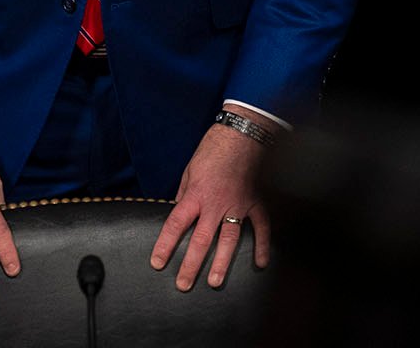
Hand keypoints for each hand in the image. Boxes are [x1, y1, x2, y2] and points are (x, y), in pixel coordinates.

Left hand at [151, 110, 271, 289]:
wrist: (241, 134)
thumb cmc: (213, 149)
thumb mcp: (189, 170)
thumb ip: (185, 193)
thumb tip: (179, 209)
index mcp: (195, 195)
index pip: (176, 224)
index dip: (165, 245)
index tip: (157, 262)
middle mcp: (215, 204)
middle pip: (201, 240)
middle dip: (191, 264)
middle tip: (183, 284)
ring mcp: (237, 205)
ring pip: (229, 240)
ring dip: (221, 262)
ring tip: (214, 282)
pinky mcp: (255, 202)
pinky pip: (260, 228)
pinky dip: (262, 246)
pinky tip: (260, 264)